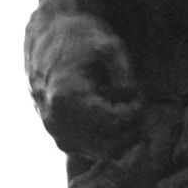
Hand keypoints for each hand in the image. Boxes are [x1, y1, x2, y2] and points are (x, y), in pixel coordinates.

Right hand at [25, 0, 140, 157]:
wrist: (48, 34)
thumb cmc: (80, 36)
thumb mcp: (110, 46)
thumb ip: (125, 76)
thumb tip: (130, 101)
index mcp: (67, 99)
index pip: (116, 124)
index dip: (136, 111)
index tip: (139, 93)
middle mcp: (57, 122)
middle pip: (113, 146)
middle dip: (132, 127)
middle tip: (135, 102)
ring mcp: (56, 133)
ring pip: (104, 153)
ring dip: (122, 134)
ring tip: (123, 106)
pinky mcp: (60, 138)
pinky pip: (93, 150)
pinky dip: (109, 137)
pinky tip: (109, 112)